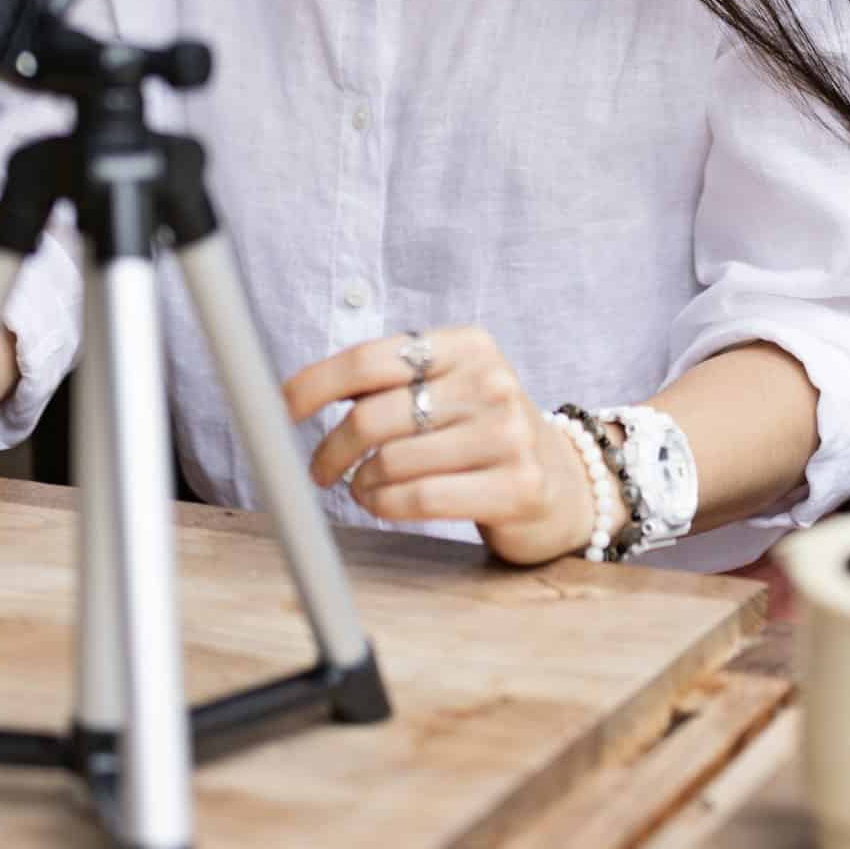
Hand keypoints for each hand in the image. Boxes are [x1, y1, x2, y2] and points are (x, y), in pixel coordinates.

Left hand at [282, 327, 604, 566]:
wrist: (566, 482)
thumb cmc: (483, 432)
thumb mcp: (448, 388)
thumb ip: (389, 382)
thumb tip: (296, 393)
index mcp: (467, 344)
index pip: (370, 359)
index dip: (315, 384)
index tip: (282, 407)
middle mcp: (490, 381)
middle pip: (374, 415)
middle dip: (331, 448)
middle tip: (318, 468)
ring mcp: (508, 434)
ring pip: (393, 461)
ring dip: (361, 482)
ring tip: (363, 487)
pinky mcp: (517, 486)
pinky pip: (421, 498)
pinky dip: (385, 504)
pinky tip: (381, 502)